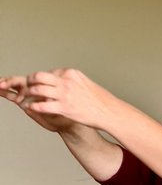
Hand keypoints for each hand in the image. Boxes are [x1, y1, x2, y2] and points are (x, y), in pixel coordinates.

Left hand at [0, 69, 114, 131]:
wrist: (110, 112)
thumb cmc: (101, 101)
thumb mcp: (86, 84)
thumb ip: (73, 82)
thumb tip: (64, 83)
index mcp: (72, 74)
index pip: (50, 72)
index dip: (42, 78)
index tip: (38, 83)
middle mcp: (67, 81)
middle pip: (39, 76)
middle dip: (30, 81)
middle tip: (27, 87)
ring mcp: (65, 94)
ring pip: (38, 89)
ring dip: (29, 93)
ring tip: (26, 98)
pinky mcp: (64, 107)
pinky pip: (43, 105)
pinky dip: (34, 106)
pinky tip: (32, 108)